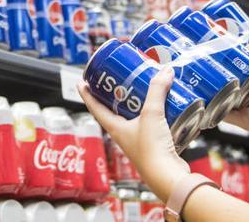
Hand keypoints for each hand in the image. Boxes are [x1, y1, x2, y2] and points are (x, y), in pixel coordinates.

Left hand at [78, 66, 190, 201]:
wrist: (167, 176)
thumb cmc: (151, 151)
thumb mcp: (151, 114)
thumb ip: (157, 90)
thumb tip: (164, 72)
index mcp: (115, 128)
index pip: (95, 108)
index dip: (87, 94)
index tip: (81, 82)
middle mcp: (124, 134)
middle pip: (114, 110)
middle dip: (115, 95)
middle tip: (116, 80)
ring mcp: (138, 139)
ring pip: (133, 117)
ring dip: (137, 103)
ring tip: (142, 88)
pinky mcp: (153, 143)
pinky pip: (151, 124)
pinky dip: (155, 113)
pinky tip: (163, 105)